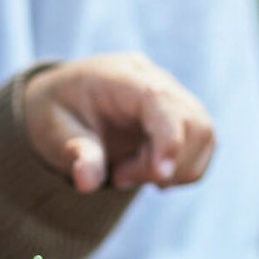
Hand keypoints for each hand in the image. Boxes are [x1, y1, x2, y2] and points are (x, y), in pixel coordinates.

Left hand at [21, 52, 214, 192]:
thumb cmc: (58, 113)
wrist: (64, 102)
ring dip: (173, 169)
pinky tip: (145, 171)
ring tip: (126, 173)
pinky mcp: (182, 117)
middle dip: (162, 164)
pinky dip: (180, 169)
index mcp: (121, 77)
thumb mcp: (54, 132)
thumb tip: (87, 182)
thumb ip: (77, 153)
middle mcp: (155, 79)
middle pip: (193, 122)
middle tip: (118, 178)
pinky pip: (202, 147)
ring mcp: (174, 97)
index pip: (160, 100)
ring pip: (204, 137)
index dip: (168, 138)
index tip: (161, 176)